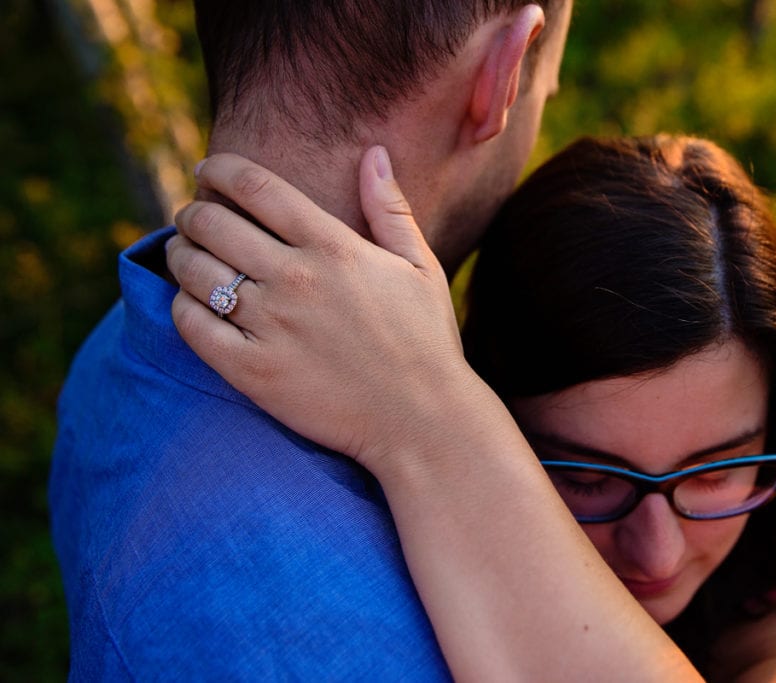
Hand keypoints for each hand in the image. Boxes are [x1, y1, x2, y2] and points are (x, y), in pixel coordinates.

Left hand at [167, 148, 477, 470]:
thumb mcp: (420, 265)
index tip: (207, 170)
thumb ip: (390, 207)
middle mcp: (296, 279)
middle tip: (193, 217)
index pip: (255, 187)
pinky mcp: (253, 371)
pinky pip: (192, 326)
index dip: (219, 169)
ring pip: (194, 271)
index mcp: (334, 246)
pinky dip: (181, 306)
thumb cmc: (426, 340)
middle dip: (193, 211)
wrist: (422, 419)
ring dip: (179, 254)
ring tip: (185, 254)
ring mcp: (271, 326)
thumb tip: (373, 152)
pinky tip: (191, 301)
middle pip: (212, 223)